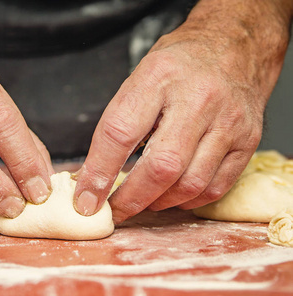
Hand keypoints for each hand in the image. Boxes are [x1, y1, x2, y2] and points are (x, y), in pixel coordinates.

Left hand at [74, 0, 289, 222]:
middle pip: (161, 167)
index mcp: (159, 77)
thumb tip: (93, 174)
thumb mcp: (141, 77)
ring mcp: (228, 122)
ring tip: (142, 201)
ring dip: (158, 203)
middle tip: (114, 210)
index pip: (120, 133)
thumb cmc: (180, 65)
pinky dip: (187, 200)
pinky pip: (215, 187)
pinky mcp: (248, 141)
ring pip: (190, 184)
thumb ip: (120, 123)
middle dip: (131, 199)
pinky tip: (172, 195)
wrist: (235, 46)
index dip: (98, 173)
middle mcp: (198, 99)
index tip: (85, 199)